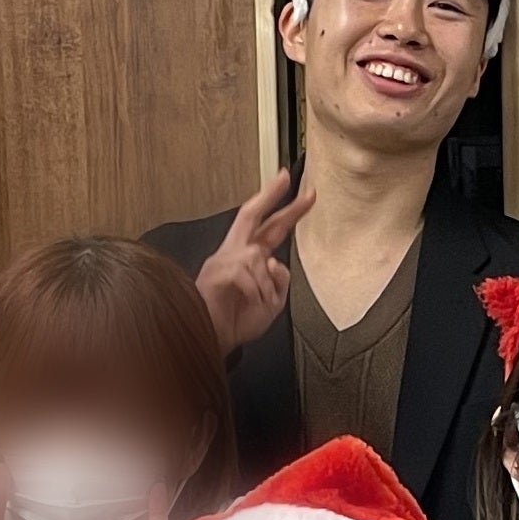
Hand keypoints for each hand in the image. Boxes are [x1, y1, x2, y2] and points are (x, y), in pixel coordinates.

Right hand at [194, 168, 317, 349]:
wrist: (215, 341)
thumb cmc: (236, 323)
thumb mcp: (272, 303)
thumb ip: (280, 281)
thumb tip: (275, 262)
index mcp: (248, 259)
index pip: (269, 227)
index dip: (285, 208)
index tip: (303, 191)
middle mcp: (234, 254)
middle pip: (251, 215)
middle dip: (271, 196)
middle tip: (286, 179)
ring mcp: (223, 261)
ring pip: (258, 256)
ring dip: (267, 283)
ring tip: (261, 303)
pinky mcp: (215, 272)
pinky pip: (247, 273)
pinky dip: (256, 291)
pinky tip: (251, 303)